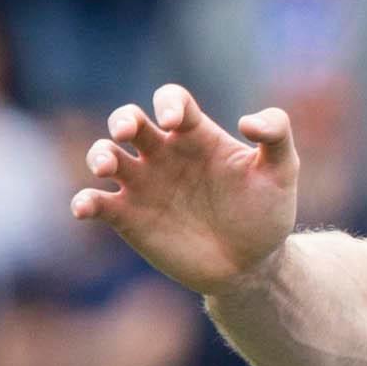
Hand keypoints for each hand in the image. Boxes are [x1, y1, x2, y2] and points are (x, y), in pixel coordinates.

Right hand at [68, 83, 300, 294]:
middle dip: (122, 119)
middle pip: (128, 119)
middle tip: (128, 132)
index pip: (172, 101)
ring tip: (105, 168)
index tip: (174, 121)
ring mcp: (143, 184)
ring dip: (98, 154)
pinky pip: (96, 202)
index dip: (168, 102)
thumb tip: (248, 122)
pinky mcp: (129, 217)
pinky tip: (85, 207)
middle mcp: (163, 154)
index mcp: (195, 136)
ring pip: (105, 154)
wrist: (253, 265)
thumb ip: (276, 136)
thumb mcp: (282, 172)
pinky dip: (84, 201)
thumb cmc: (266, 212)